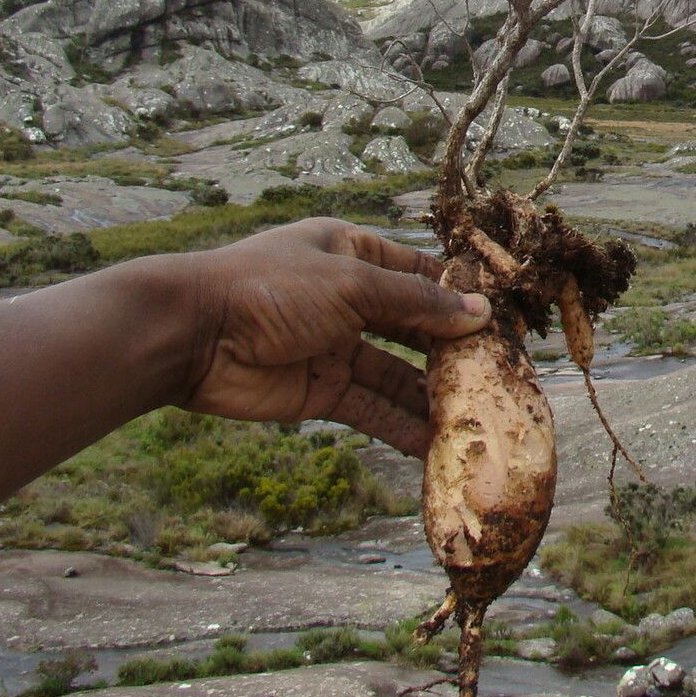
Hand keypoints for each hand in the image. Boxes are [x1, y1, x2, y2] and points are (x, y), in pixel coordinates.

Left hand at [178, 218, 490, 456]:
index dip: (460, 296)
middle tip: (499, 377)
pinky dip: (400, 426)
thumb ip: (417, 303)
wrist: (191, 336)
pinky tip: (434, 444)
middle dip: (452, 352)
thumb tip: (479, 313)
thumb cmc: (270, 287)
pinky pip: (370, 408)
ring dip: (431, 397)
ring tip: (475, 418)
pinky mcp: (319, 391)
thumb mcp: (353, 283)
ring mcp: (334, 346)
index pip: (420, 274)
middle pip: (413, 327)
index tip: (504, 322)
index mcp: (353, 252)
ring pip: (396, 374)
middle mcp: (348, 298)